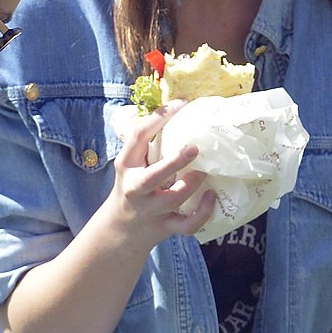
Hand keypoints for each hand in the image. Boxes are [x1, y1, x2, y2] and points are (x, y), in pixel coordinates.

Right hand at [103, 109, 216, 247]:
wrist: (119, 228)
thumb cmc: (133, 186)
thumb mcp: (131, 164)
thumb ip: (148, 144)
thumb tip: (179, 109)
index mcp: (126, 164)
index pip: (138, 136)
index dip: (159, 118)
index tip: (181, 104)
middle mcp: (136, 187)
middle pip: (153, 176)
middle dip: (174, 162)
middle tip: (194, 148)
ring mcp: (151, 209)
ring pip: (174, 199)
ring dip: (193, 184)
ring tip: (205, 171)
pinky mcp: (165, 227)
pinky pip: (187, 224)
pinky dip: (203, 212)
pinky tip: (212, 196)